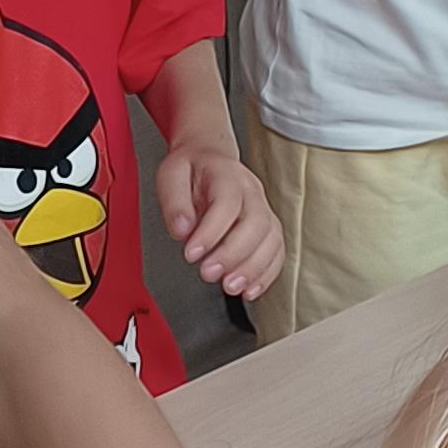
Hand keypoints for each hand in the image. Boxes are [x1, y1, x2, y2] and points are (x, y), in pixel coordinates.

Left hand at [156, 143, 284, 299]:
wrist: (208, 158)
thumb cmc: (190, 168)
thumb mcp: (170, 175)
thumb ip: (174, 202)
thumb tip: (181, 229)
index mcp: (226, 174)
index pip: (227, 202)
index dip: (211, 231)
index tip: (191, 253)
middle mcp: (250, 191)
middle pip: (255, 223)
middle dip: (233, 254)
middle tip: (208, 273)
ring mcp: (263, 209)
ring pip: (271, 239)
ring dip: (253, 268)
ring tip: (231, 287)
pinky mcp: (267, 228)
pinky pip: (277, 251)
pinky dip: (266, 274)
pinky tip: (250, 289)